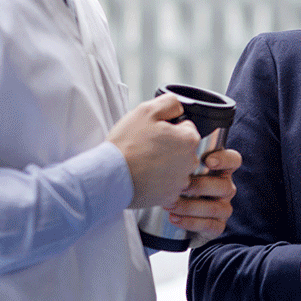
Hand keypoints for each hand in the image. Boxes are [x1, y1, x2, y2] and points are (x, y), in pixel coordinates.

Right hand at [108, 93, 201, 207]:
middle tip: (147, 147)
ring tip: (144, 162)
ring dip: (164, 165)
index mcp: (189, 140)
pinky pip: (167, 185)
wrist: (110, 176)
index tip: (154, 133)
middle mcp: (190, 162)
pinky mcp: (170, 197)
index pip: (186, 128)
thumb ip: (169, 103)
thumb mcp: (146, 110)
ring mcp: (181, 181)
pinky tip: (144, 177)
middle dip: (169, 147)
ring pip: (176, 168)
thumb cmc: (127, 144)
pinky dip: (158, 181)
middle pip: (183, 149)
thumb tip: (179, 107)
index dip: (169, 128)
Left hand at [163, 147, 241, 239]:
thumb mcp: (174, 164)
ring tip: (170, 204)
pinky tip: (175, 218)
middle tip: (179, 185)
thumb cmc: (171, 182)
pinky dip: (192, 222)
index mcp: (220, 169)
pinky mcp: (216, 226)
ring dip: (192, 206)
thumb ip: (178, 150)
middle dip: (201, 187)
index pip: (234, 160)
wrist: (162, 215)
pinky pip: (212, 226)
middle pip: (225, 186)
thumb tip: (172, 133)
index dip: (225, 160)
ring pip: (217, 208)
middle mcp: (225, 187)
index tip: (208, 161)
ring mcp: (222, 207)